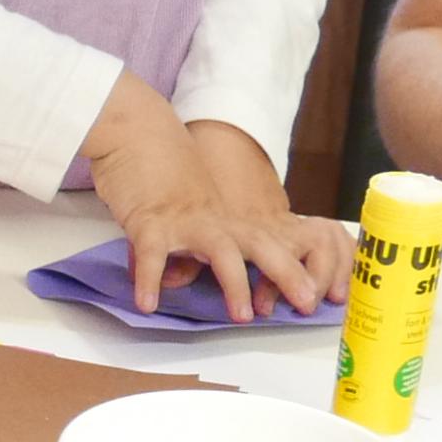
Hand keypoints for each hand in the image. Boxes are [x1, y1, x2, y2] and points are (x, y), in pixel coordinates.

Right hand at [81, 80, 333, 319]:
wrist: (133, 126)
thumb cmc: (157, 164)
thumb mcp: (184, 204)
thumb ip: (185, 242)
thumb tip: (177, 275)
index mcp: (223, 216)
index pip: (266, 244)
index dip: (290, 269)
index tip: (309, 294)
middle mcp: (212, 218)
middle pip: (261, 245)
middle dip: (288, 274)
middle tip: (307, 303)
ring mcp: (183, 218)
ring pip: (221, 250)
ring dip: (236, 282)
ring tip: (243, 315)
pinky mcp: (149, 219)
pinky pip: (152, 253)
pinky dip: (150, 280)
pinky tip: (147, 303)